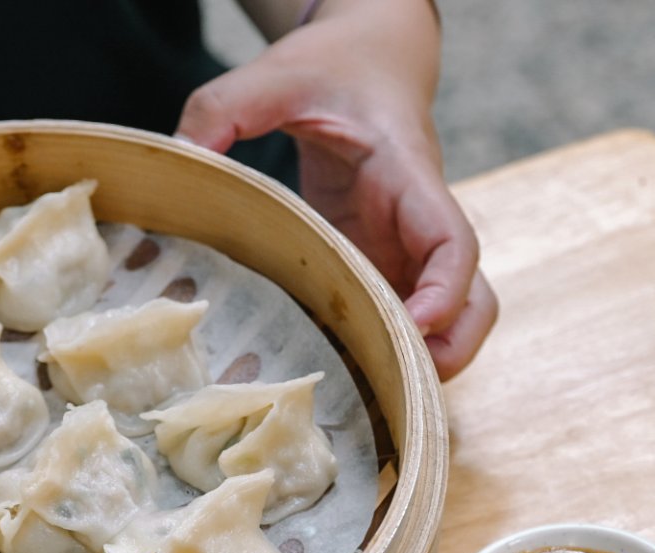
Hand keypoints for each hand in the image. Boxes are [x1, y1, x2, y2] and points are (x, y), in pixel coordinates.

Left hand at [176, 0, 496, 379]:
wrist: (368, 57)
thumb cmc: (331, 66)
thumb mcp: (272, 76)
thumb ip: (223, 108)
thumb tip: (180, 155)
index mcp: (407, 175)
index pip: (452, 240)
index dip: (444, 290)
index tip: (414, 323)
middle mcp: (418, 221)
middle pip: (474, 299)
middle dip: (450, 347)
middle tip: (397, 385)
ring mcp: (404, 247)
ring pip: (449, 316)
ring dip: (422, 358)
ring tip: (367, 394)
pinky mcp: (381, 259)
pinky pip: (401, 313)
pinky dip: (386, 347)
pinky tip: (338, 372)